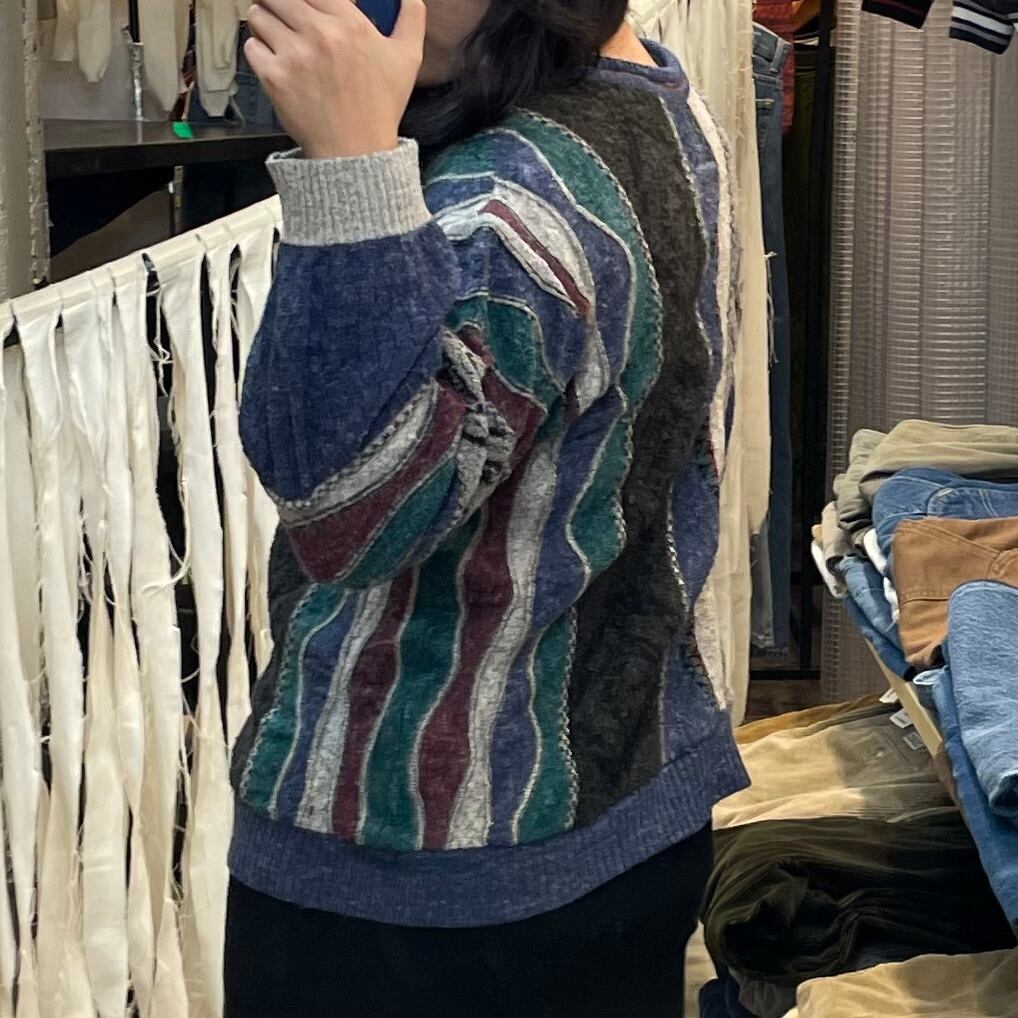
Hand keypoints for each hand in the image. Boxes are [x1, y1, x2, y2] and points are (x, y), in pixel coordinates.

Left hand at [244, 0, 425, 158]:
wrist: (356, 152)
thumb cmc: (381, 107)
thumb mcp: (408, 60)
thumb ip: (412, 19)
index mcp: (349, 22)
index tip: (303, 7)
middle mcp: (318, 33)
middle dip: (277, 3)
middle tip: (282, 16)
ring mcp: (293, 55)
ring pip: (258, 14)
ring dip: (264, 22)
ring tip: (276, 37)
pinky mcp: (274, 77)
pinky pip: (250, 46)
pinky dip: (258, 51)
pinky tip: (273, 62)